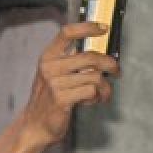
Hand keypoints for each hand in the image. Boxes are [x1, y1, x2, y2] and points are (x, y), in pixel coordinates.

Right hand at [22, 22, 119, 145]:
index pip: (67, 33)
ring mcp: (55, 83)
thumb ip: (72, 61)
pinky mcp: (62, 99)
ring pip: (95, 77)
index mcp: (48, 57)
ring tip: (101, 94)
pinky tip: (91, 101)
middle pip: (90, 56)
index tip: (103, 28)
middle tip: (117, 71)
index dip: (87, 27)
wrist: (36, 125)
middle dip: (110, 64)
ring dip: (105, 87)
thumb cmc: (51, 98)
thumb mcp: (55, 74)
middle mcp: (50, 67)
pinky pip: (92, 91)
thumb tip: (101, 52)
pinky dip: (97, 97)